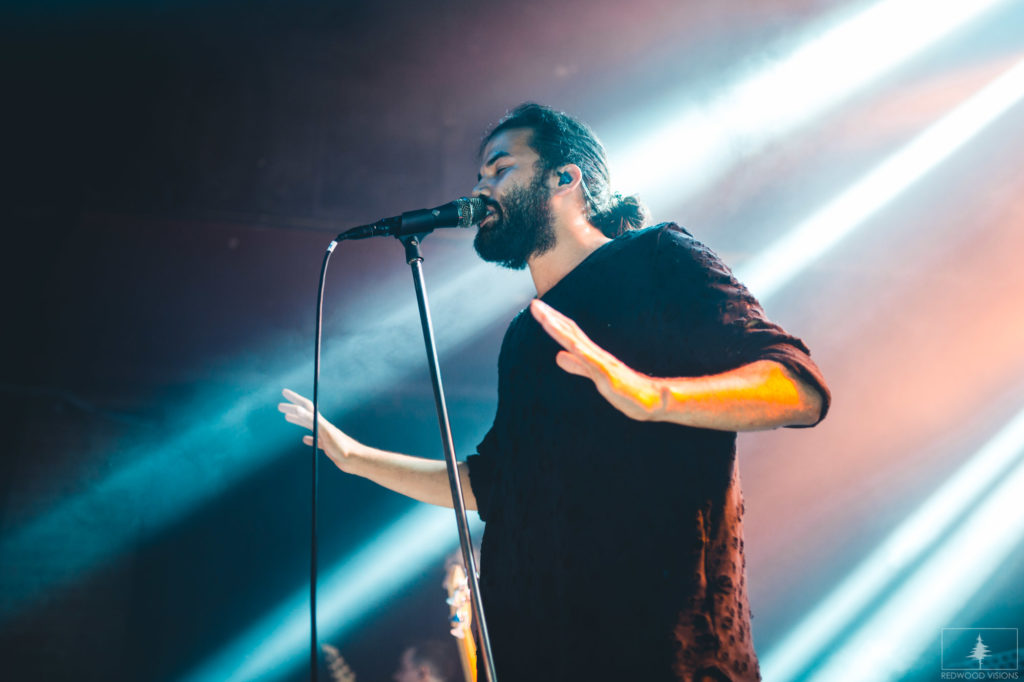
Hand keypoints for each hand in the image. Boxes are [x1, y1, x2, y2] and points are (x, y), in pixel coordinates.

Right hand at [278, 388, 363, 470]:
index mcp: (321, 421)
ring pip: (308, 425)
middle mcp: (323, 426)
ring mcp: (325, 436)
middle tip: (279, 406)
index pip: (305, 406)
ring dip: (297, 420)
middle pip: (304, 414)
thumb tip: (298, 409)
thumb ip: (312, 420)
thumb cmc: (341, 446)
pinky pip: (315, 440)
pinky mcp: (327, 446)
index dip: (294, 398)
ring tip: (288, 418)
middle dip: (292, 409)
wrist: (355, 460)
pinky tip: (305, 440)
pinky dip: (308, 438)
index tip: (284, 392)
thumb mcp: (324, 432)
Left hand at [529, 299, 664, 420]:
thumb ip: (577, 366)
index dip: (553, 320)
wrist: (652, 401)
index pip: (569, 333)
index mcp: (592, 354)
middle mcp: (596, 355)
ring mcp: (603, 365)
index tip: (536, 306)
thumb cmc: (625, 389)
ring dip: (563, 332)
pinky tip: (572, 345)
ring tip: (546, 320)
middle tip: (534, 304)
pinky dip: (584, 354)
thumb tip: (558, 356)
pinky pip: (595, 365)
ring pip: (579, 345)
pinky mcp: (610, 378)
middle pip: (571, 333)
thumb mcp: (595, 376)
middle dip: (552, 319)